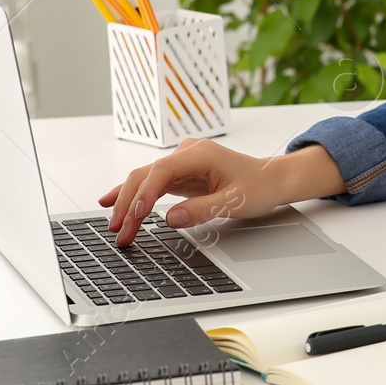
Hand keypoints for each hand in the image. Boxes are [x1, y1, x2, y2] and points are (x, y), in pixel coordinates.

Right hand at [99, 137, 296, 245]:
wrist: (271, 178)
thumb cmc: (258, 185)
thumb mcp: (234, 202)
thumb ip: (202, 209)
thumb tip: (171, 218)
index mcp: (200, 153)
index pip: (162, 170)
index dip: (145, 192)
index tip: (135, 214)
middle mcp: (187, 153)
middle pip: (147, 175)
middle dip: (129, 203)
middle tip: (119, 230)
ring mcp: (182, 162)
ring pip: (145, 179)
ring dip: (129, 203)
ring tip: (114, 226)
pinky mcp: (181, 173)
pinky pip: (152, 184)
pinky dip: (135, 196)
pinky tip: (114, 203)